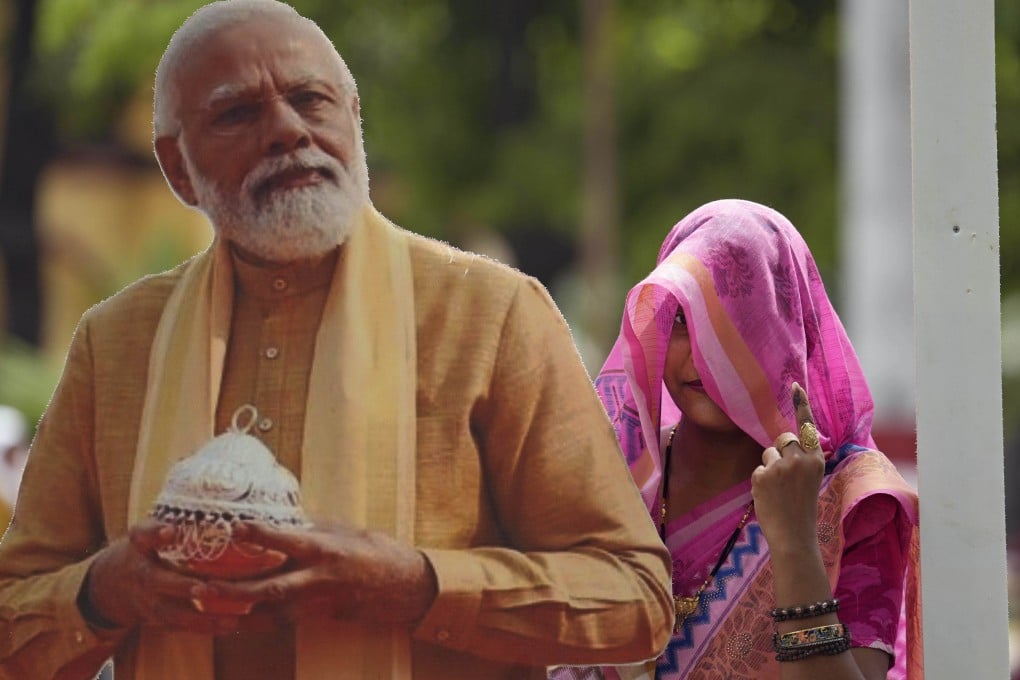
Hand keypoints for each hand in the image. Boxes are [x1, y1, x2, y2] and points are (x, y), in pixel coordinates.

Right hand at [84, 520, 238, 634]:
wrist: (108, 587)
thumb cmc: (142, 551)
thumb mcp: (146, 533)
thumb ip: (171, 523)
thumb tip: (214, 505)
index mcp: (139, 545)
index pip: (142, 535)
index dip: (156, 533)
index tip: (171, 532)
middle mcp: (141, 573)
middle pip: (158, 581)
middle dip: (181, 586)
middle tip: (205, 588)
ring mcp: (147, 599)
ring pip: (171, 611)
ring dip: (200, 616)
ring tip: (229, 618)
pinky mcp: (156, 618)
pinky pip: (180, 625)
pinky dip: (204, 628)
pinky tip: (229, 626)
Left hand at [196, 521, 437, 626]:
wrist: (403, 587)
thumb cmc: (376, 551)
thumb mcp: (345, 530)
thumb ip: (312, 527)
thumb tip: (281, 518)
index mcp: (326, 550)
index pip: (287, 541)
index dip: (259, 535)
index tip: (233, 527)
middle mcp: (318, 579)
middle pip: (268, 587)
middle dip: (233, 589)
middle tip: (201, 585)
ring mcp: (315, 603)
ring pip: (268, 612)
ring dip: (234, 611)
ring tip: (202, 606)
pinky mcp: (315, 618)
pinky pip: (277, 622)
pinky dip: (251, 622)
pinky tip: (227, 621)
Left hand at [751, 382, 825, 556]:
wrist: (794, 536)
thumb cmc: (801, 509)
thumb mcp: (810, 481)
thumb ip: (800, 462)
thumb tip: (785, 444)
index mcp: (816, 460)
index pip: (807, 426)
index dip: (801, 404)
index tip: (794, 384)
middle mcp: (800, 459)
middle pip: (783, 440)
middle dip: (780, 453)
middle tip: (786, 479)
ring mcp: (781, 466)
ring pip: (768, 454)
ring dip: (769, 469)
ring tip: (779, 491)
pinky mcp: (763, 475)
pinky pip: (758, 470)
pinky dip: (760, 483)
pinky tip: (770, 498)